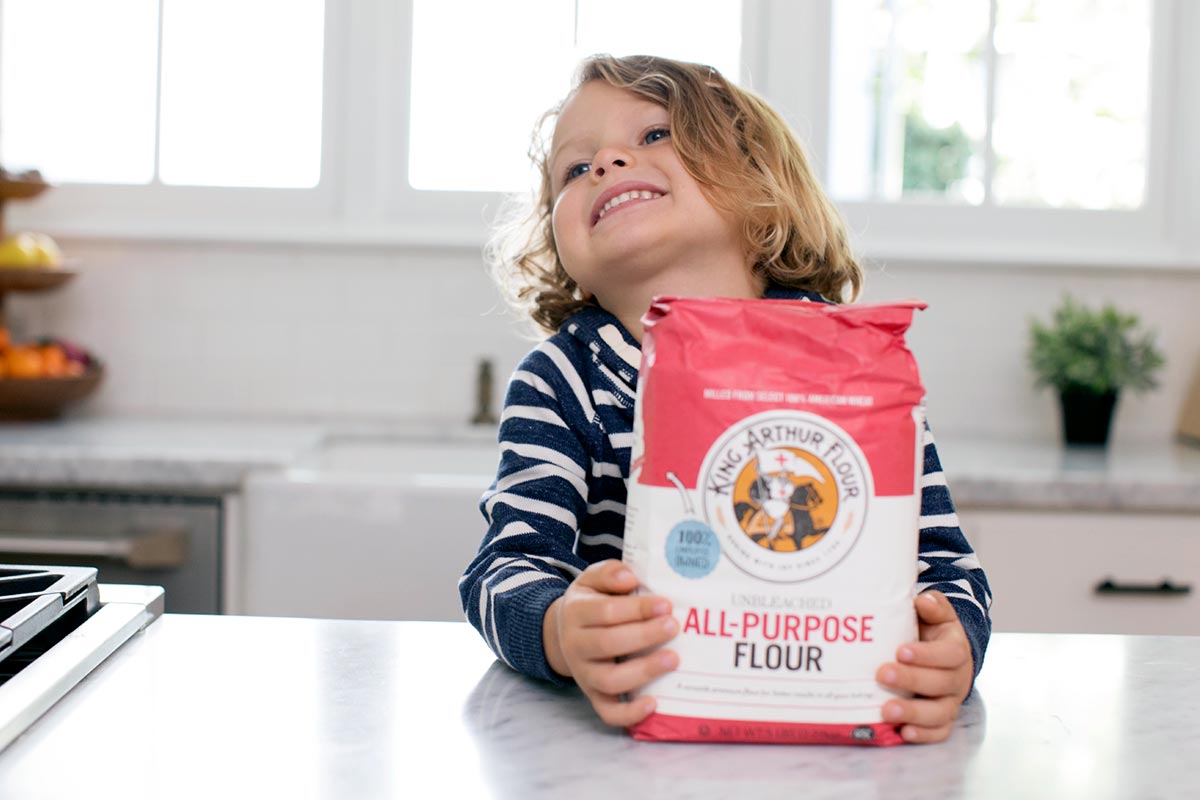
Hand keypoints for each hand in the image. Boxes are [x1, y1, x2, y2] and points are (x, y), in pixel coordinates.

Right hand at [543, 559, 678, 726]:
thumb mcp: (591, 580)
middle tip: (674, 626)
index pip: (605, 612)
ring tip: (673, 659)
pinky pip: (607, 712)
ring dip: (643, 671)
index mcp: (576, 613)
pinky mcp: (593, 696)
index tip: (666, 604)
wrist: (562, 632)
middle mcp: (576, 646)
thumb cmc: (590, 602)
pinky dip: (629, 714)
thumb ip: (608, 572)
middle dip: (645, 636)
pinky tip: (654, 704)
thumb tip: (629, 578)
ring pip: (610, 680)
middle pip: (608, 644)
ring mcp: (584, 674)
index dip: (637, 609)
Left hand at [876, 590, 973, 743]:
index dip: (927, 655)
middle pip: (940, 684)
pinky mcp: (942, 719)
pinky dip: (923, 735)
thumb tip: (924, 600)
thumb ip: (933, 606)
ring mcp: (950, 701)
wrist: (942, 654)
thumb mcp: (936, 615)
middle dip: (911, 681)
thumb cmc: (932, 633)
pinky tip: (903, 733)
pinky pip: (938, 732)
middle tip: (882, 674)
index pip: (950, 654)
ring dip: (914, 713)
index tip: (901, 651)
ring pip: (939, 712)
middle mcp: (957, 678)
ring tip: (887, 710)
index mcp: (956, 650)